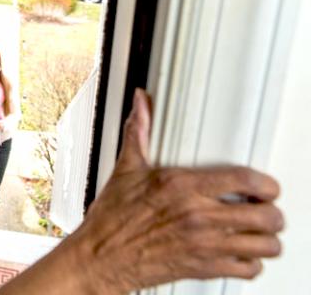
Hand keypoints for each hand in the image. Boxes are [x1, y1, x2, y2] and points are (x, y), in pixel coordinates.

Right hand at [0, 88, 283, 294]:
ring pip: (264, 246)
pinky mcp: (202, 269)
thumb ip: (138, 132)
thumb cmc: (111, 219)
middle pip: (265, 216)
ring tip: (258, 232)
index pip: (245, 180)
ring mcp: (203, 245)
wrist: (99, 258)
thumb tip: (140, 102)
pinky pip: (247, 270)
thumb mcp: (125, 170)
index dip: (267, 184)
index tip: (266, 186)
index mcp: (181, 186)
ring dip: (266, 240)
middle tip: (264, 209)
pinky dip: (251, 263)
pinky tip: (240, 254)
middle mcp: (197, 216)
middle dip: (272, 214)